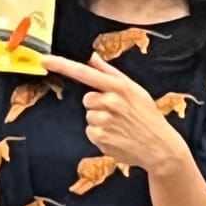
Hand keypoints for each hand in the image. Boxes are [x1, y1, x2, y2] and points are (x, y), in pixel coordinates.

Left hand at [58, 51, 190, 174]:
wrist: (160, 147)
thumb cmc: (148, 116)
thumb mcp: (135, 90)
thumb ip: (111, 73)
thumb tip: (92, 57)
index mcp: (119, 86)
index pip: (85, 73)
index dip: (62, 65)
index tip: (44, 60)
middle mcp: (111, 102)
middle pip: (87, 98)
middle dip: (98, 105)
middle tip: (118, 113)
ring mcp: (105, 121)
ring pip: (89, 116)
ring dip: (99, 121)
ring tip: (119, 126)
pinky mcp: (101, 138)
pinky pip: (90, 131)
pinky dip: (100, 134)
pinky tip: (116, 137)